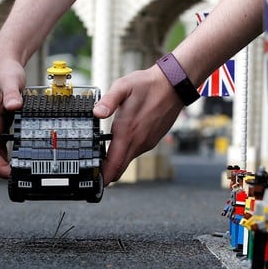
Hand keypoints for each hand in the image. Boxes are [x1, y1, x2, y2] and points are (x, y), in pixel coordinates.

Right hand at [0, 57, 26, 178]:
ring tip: (24, 170)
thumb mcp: (11, 82)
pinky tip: (22, 155)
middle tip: (21, 176)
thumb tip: (13, 106)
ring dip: (4, 165)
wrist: (3, 65)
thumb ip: (12, 94)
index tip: (13, 174)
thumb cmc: (6, 74)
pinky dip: (7, 155)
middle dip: (1, 171)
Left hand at [93, 66, 183, 185]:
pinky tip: (120, 142)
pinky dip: (126, 152)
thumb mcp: (123, 86)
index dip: (104, 176)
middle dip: (107, 174)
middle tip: (94, 176)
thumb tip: (97, 112)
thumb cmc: (147, 85)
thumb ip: (108, 101)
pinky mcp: (152, 139)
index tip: (95, 183)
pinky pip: (136, 151)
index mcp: (128, 132)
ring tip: (102, 158)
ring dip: (116, 162)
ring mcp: (147, 142)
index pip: (115, 164)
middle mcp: (139, 141)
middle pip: (121, 167)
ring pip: (128, 159)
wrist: (173, 84)